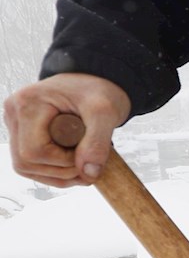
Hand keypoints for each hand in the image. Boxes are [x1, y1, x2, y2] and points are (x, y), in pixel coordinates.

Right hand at [4, 73, 131, 186]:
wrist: (97, 81)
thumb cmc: (99, 90)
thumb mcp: (105, 112)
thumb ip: (98, 142)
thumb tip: (89, 173)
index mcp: (27, 104)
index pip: (34, 151)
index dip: (63, 162)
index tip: (87, 153)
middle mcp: (14, 114)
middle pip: (25, 163)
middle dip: (61, 171)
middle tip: (87, 161)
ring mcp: (16, 125)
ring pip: (26, 167)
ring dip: (58, 175)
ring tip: (83, 163)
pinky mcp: (23, 135)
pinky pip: (32, 165)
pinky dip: (54, 172)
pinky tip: (74, 164)